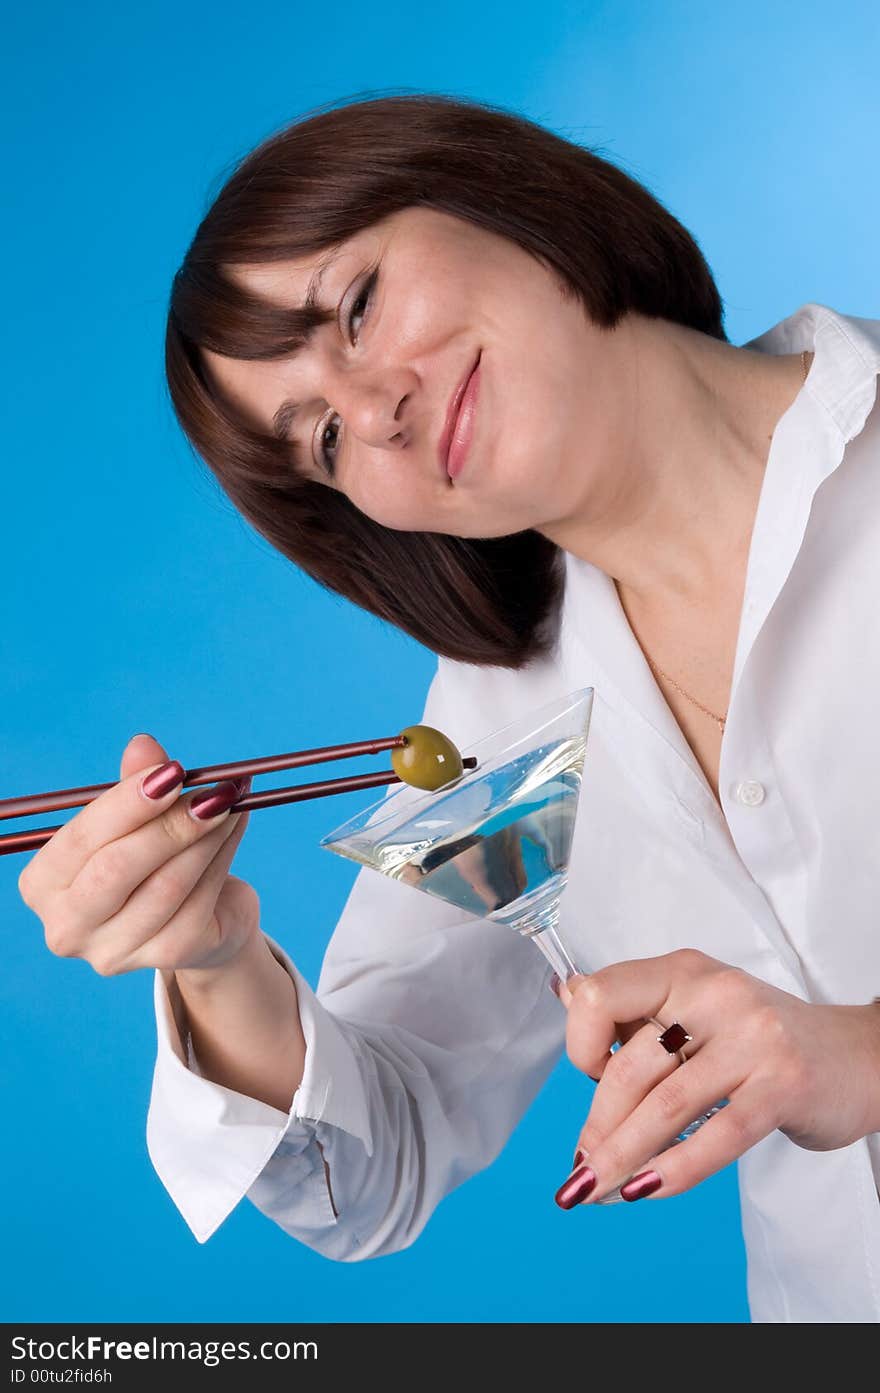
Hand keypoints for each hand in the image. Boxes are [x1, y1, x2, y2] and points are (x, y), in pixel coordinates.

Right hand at [17, 733, 259, 976]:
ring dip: (205, 835)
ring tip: (229, 799)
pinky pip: (199, 900)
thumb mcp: (139, 819)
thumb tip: (144, 745)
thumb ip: (135, 784)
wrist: (203, 918)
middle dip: (170, 823)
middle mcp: (67, 926)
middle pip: (117, 869)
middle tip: (212, 790)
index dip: (127, 802)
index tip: (172, 771)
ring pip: (166, 884)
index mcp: (43, 884)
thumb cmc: (154, 860)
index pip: (80, 839)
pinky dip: (222, 856)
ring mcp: (113, 951)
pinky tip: (234, 826)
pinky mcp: (165, 957)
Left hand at [552, 948, 879, 1205]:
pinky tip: (644, 1191)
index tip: (590, 1079)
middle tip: (580, 1171)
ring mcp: (753, 1039)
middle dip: (597, 1128)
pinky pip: (717, 1135)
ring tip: (595, 1190)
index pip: (602, 995)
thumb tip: (565, 994)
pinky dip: (674, 1170)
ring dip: (620, 1158)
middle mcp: (716, 996)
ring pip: (666, 1106)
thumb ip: (637, 1010)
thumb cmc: (765, 1040)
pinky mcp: (783, 1085)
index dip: (581, 1044)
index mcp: (684, 972)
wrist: (860, 1058)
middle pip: (631, 1067)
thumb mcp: (700, 1008)